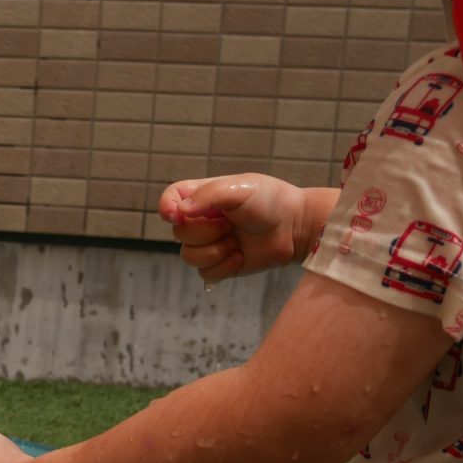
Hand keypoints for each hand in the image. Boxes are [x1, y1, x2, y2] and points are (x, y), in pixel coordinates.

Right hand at [159, 173, 309, 283]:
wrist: (295, 228)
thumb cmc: (270, 201)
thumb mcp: (239, 188)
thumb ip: (207, 196)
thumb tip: (180, 212)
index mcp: (203, 197)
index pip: (170, 199)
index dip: (166, 208)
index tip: (176, 216)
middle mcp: (202, 220)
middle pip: (179, 234)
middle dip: (205, 233)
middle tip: (229, 225)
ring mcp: (211, 243)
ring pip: (189, 257)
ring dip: (215, 251)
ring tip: (236, 242)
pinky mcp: (221, 264)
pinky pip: (206, 273)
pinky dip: (224, 267)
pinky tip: (241, 256)